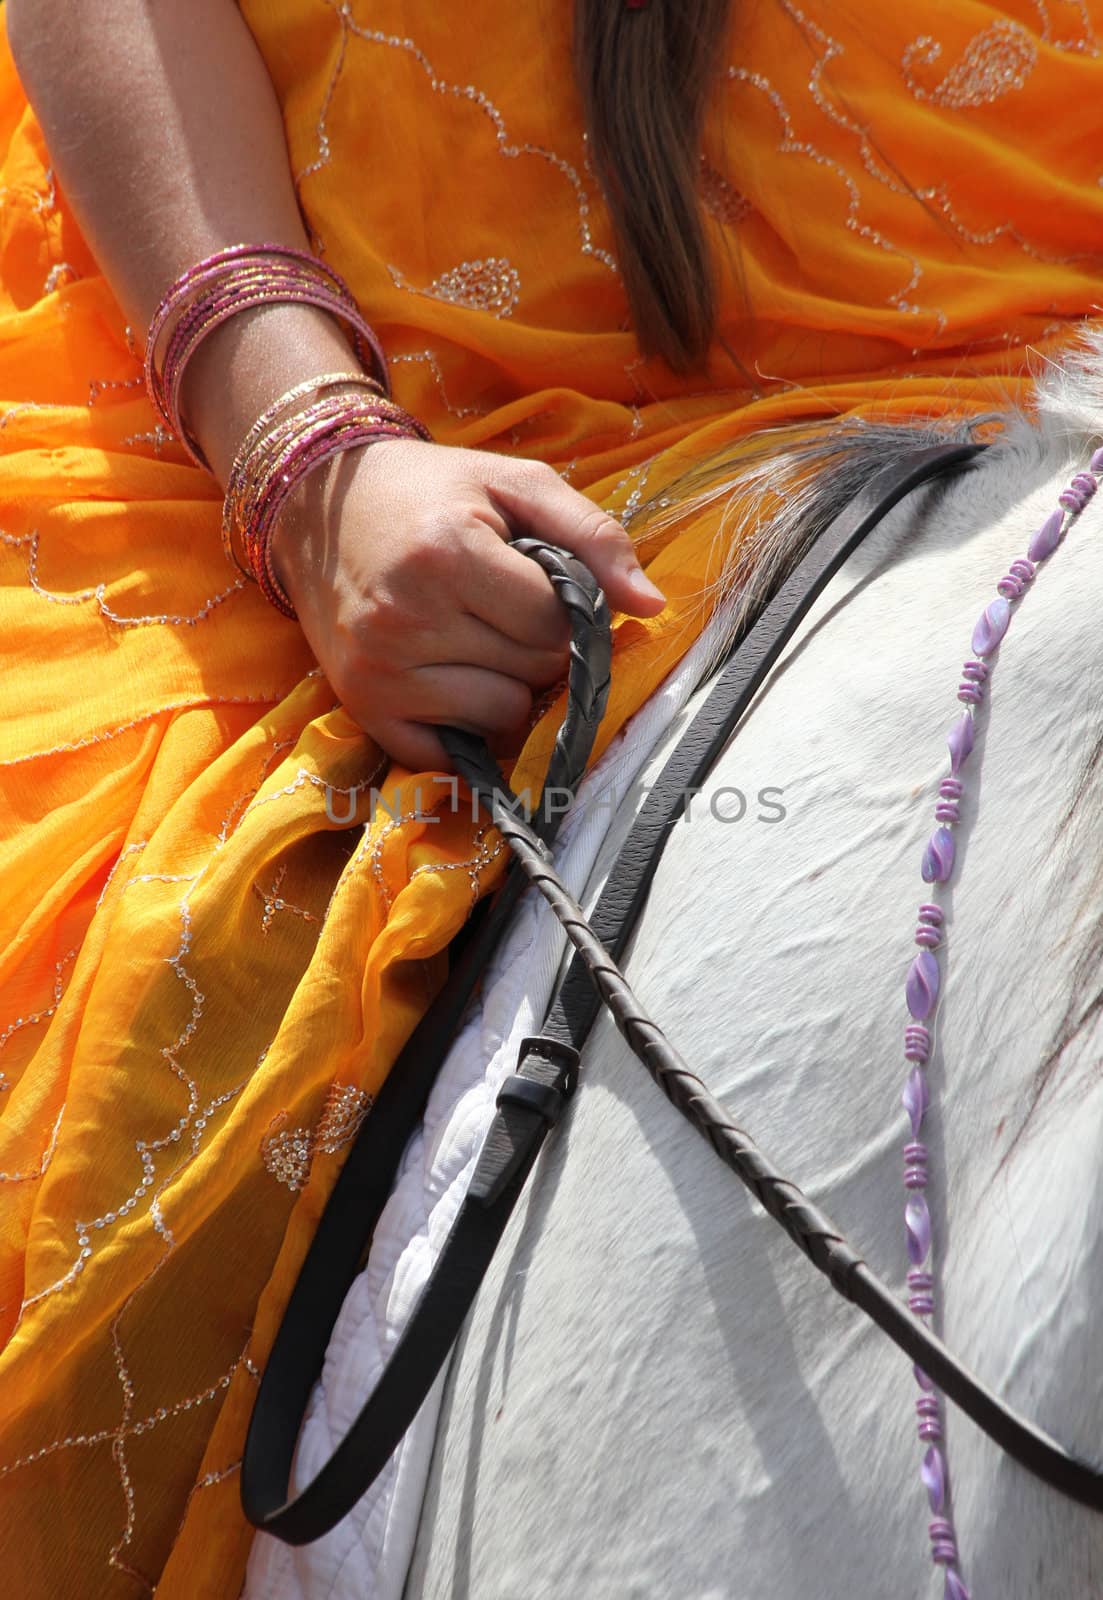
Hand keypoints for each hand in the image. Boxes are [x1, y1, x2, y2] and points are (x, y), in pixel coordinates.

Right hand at [269, 439, 666, 770]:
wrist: (320, 507)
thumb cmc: (432, 492)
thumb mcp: (516, 483)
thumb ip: (594, 536)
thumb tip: (654, 607)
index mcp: (446, 553)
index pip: (554, 622)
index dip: (564, 607)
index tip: (537, 582)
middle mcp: (405, 618)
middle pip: (533, 671)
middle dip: (538, 644)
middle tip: (501, 605)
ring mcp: (379, 671)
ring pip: (502, 716)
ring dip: (507, 685)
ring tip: (475, 637)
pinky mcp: (364, 709)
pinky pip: (452, 754)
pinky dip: (466, 724)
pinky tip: (450, 677)